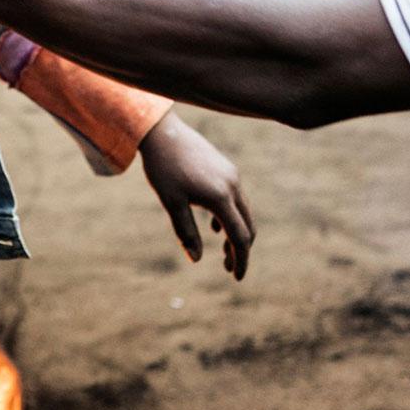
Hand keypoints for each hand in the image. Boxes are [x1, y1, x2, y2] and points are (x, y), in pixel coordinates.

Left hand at [137, 111, 253, 279]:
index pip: (239, 236)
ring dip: (235, 232)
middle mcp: (232, 185)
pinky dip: (230, 216)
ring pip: (242, 211)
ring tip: (222, 250)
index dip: (240, 260)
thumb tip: (196, 259)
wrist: (162, 131)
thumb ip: (186, 232)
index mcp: (220, 197)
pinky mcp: (226, 168)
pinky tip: (215, 226)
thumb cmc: (163, 168)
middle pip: (247, 225)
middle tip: (227, 268)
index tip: (236, 277)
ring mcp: (231, 175)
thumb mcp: (172, 203)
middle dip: (240, 249)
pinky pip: (236, 198)